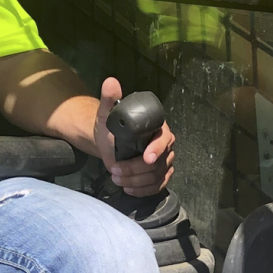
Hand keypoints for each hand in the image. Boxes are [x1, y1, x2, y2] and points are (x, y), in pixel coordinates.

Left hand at [94, 77, 174, 197]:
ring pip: (157, 177)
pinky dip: (142, 191)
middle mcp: (165, 145)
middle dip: (136, 170)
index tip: (145, 157)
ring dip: (136, 182)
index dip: (156, 149)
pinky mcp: (159, 175)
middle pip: (159, 163)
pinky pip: (157, 186)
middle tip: (115, 171)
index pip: (164, 140)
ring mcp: (164, 161)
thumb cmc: (110, 126)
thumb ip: (110, 99)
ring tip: (117, 180)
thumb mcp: (108, 113)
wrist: (108, 141)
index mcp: (158, 128)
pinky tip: (128, 189)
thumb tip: (110, 82)